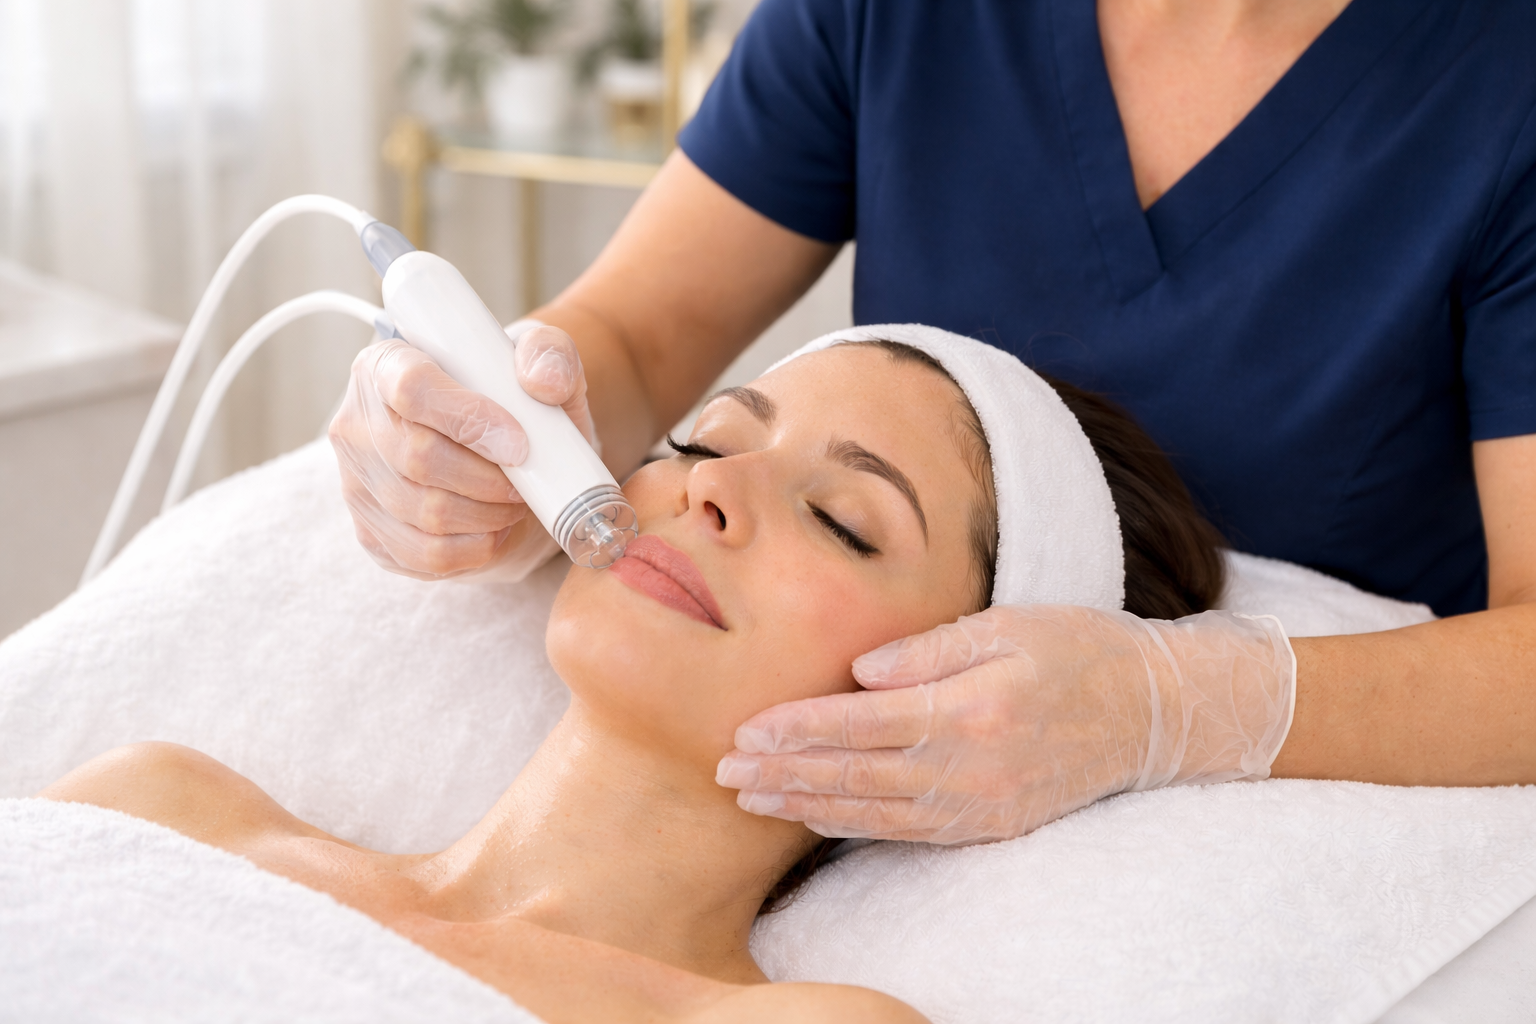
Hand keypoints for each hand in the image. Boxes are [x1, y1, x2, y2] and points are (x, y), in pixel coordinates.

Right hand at [329, 323, 596, 580]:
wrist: (504, 462)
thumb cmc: (514, 405)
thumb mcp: (540, 364)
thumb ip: (548, 352)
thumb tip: (541, 381)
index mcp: (387, 363)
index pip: (411, 388)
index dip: (468, 418)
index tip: (518, 442)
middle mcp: (358, 422)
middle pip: (419, 458)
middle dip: (489, 477)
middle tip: (524, 478)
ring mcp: (357, 482)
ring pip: (427, 511)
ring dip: (488, 514)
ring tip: (514, 499)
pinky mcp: (372, 534)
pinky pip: (427, 554)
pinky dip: (477, 547)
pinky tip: (494, 529)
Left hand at [715, 605, 1294, 844]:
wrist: (1153, 711)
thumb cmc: (1077, 649)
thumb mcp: (1007, 624)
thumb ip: (928, 649)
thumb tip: (860, 671)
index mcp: (971, 707)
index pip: (863, 722)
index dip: (799, 728)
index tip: (746, 729)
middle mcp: (973, 766)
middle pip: (857, 774)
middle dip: (786, 773)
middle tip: (724, 773)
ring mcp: (983, 805)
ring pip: (876, 813)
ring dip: (809, 806)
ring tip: (753, 799)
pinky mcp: (992, 824)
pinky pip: (911, 832)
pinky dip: (856, 827)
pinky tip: (818, 818)